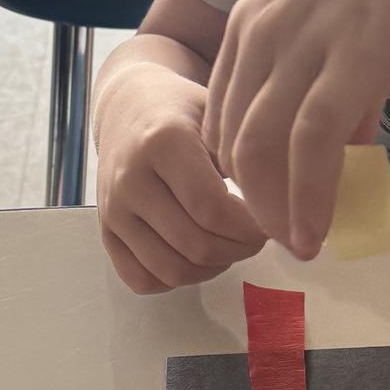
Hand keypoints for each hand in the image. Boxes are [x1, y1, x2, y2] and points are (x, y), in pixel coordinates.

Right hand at [94, 62, 268, 292]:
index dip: (250, 227)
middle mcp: (130, 179)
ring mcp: (113, 210)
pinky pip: (142, 280)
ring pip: (170, 269)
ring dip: (213, 269)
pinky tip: (198, 256)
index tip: (270, 220)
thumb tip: (284, 208)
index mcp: (163, 142)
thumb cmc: (185, 111)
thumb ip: (247, 155)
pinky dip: (177, 280)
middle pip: (195, 245)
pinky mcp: (105, 232)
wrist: (128, 108)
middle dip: (239, 250)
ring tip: (231, 245)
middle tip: (257, 236)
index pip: (212, 209)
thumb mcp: (219, 114)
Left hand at [203, 0, 389, 257]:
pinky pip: (312, 147)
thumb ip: (336, 61)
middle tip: (281, 237)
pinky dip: (309, 200)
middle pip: (230, 137)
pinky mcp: (354, 60)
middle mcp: (266, 28)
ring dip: (273, 211)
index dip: (237, 169)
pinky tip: (318, 234)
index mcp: (257, 11)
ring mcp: (307, 43)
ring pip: (259, 150)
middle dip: (249, 199)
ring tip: (298, 248)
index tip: (267, 205)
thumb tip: (349, 129)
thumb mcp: (352, 3)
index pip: (222, 110)